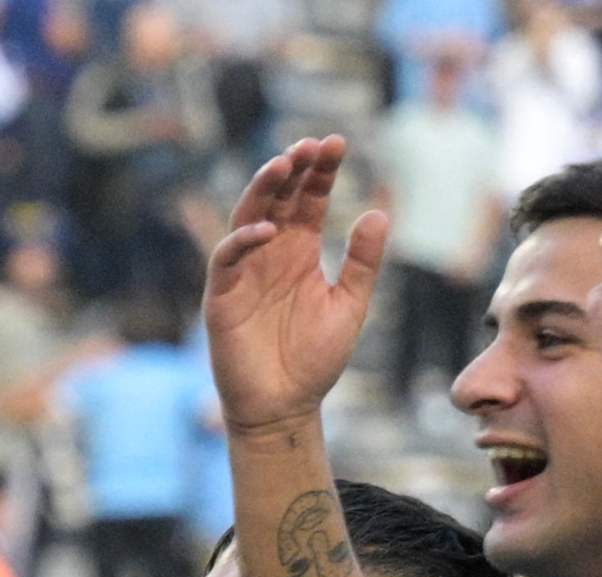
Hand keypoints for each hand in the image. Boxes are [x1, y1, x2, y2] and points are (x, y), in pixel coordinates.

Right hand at [202, 137, 385, 430]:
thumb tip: (378, 213)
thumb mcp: (350, 305)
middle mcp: (270, 253)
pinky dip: (242, 240)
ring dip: (263, 189)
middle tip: (312, 144)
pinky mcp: (223, 298)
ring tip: (284, 164)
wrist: (285, 407)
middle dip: (293, 167)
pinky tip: (267, 228)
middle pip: (278, 197)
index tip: (338, 144)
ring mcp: (244, 273)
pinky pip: (227, 259)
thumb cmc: (314, 360)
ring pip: (247, 216)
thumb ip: (361, 262)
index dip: (320, 170)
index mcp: (300, 251)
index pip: (308, 198)